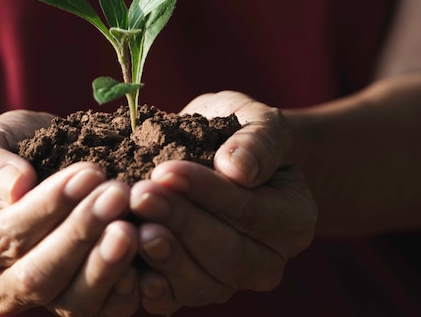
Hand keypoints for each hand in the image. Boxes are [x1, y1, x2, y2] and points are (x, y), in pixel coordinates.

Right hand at [0, 111, 139, 315]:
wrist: (26, 171)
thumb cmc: (1, 155)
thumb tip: (16, 187)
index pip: (5, 237)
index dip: (48, 207)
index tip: (88, 172)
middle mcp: (0, 284)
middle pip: (39, 278)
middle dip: (82, 234)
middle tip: (119, 194)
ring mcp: (42, 299)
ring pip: (74, 303)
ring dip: (107, 264)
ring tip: (134, 226)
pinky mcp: (80, 299)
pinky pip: (105, 311)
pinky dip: (128, 290)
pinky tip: (146, 257)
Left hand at [130, 91, 316, 313]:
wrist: (219, 155)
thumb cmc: (239, 134)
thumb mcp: (256, 122)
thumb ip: (258, 142)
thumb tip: (237, 169)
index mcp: (293, 218)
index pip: (252, 211)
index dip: (209, 193)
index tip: (167, 170)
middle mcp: (267, 260)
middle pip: (227, 254)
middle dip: (180, 223)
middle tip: (140, 195)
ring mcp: (230, 281)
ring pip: (200, 283)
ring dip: (164, 256)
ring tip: (132, 228)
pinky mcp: (193, 289)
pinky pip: (174, 300)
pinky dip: (150, 288)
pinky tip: (127, 266)